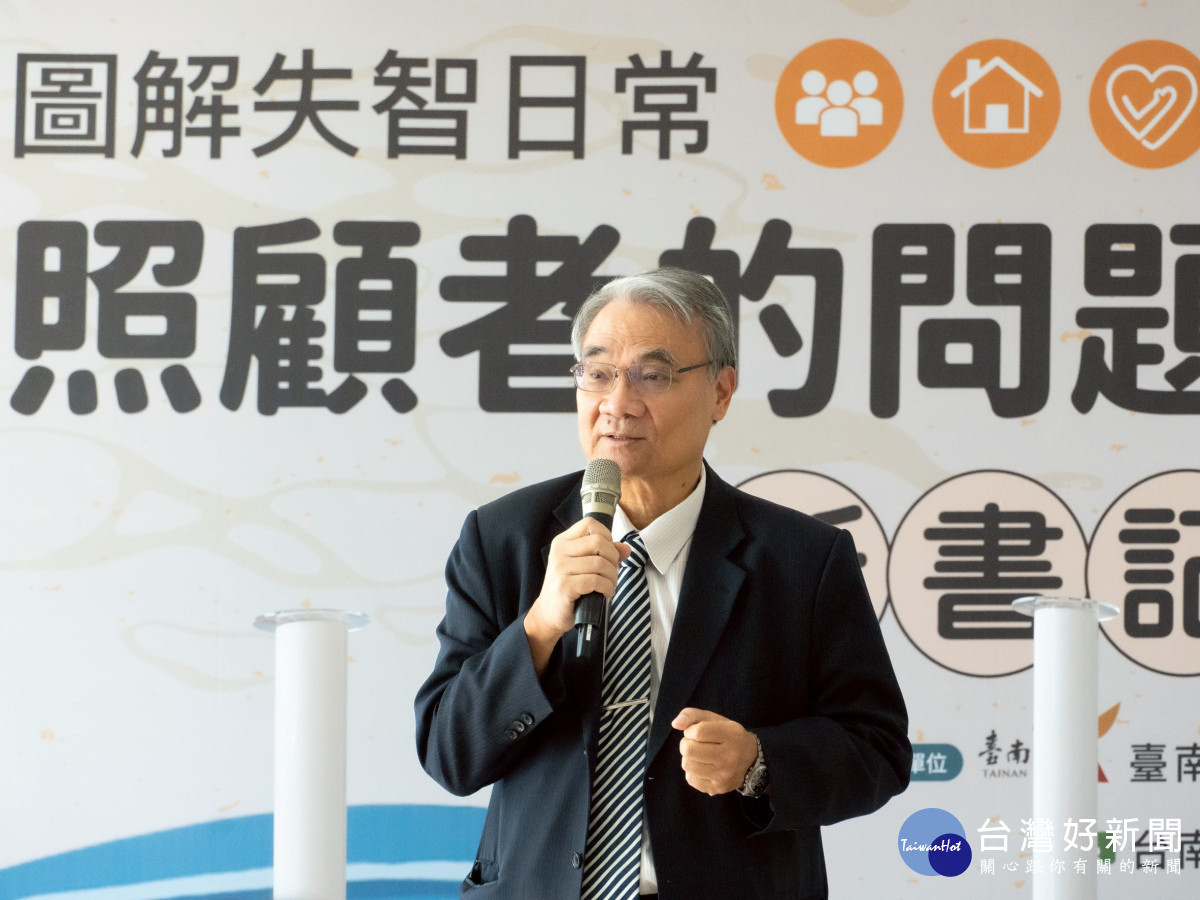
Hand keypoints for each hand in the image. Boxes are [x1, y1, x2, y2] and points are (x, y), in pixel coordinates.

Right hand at [524, 518, 629, 671]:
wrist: (549, 613)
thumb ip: (604, 554)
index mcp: (563, 542)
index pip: (590, 524)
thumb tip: (626, 549)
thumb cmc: (569, 588)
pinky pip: (595, 581)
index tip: (609, 552)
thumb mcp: (584, 566)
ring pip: (600, 563)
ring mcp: (560, 568)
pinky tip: (606, 593)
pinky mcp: (564, 586)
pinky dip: (607, 587)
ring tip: (610, 584)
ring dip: (612, 576)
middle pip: (598, 542)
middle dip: (613, 558)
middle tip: (612, 572)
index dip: (607, 536)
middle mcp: (559, 552)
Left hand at [672, 708, 758, 795]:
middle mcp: (730, 756)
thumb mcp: (715, 719)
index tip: (695, 731)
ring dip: (688, 757)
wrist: (751, 761)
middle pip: (689, 750)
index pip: (698, 731)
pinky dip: (692, 771)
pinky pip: (691, 779)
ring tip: (698, 754)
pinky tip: (702, 766)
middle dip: (686, 743)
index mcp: (732, 735)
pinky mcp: (718, 788)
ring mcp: (724, 775)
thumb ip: (692, 715)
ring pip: (687, 765)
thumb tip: (675, 724)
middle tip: (694, 743)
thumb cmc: (728, 736)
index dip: (690, 730)